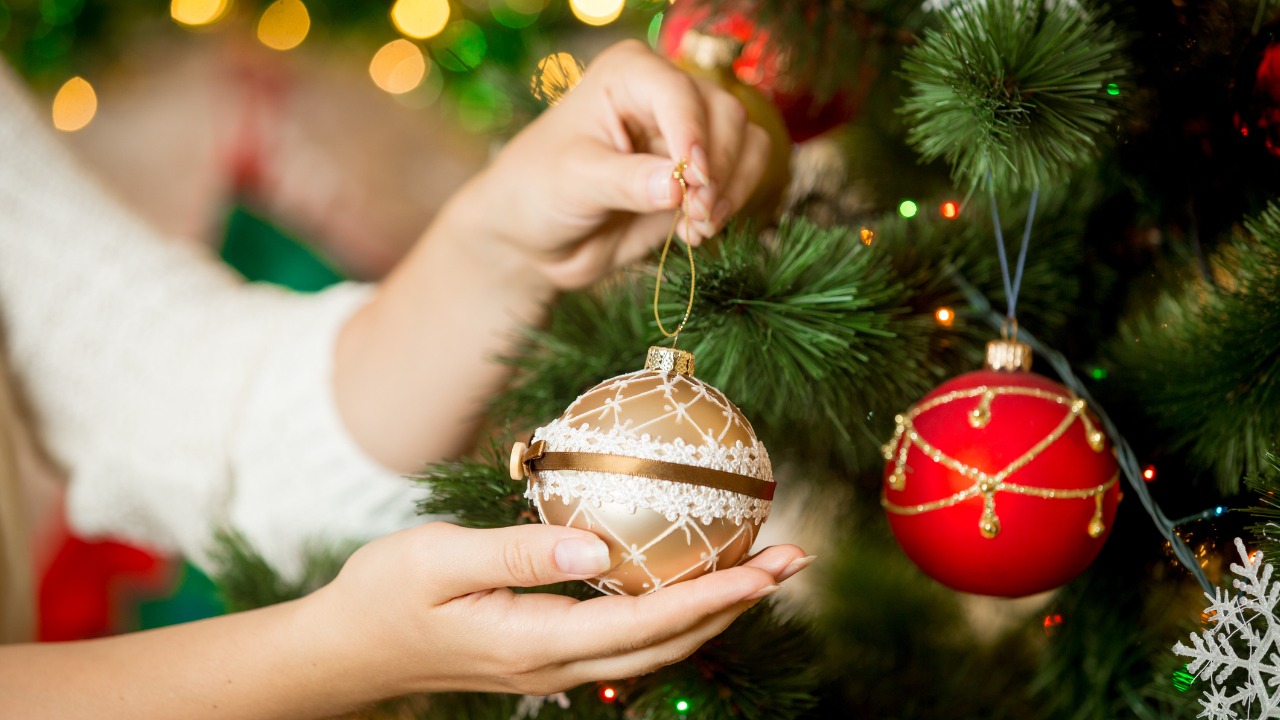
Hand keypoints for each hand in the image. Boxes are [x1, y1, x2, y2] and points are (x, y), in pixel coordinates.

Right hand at [310, 522, 808, 696]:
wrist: (350, 648)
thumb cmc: (386, 592)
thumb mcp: (440, 560)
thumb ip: (519, 552)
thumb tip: (596, 550)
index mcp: (540, 641)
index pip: (651, 622)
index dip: (718, 594)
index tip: (771, 566)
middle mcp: (560, 664)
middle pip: (671, 642)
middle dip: (738, 603)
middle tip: (794, 560)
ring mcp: (555, 665)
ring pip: (655, 647)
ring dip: (713, 610)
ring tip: (760, 570)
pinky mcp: (547, 652)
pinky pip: (628, 638)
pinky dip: (673, 614)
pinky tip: (686, 583)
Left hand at [463, 39, 772, 289]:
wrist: (537, 237)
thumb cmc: (540, 192)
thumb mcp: (575, 182)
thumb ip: (626, 182)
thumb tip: (677, 187)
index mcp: (628, 74)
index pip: (678, 92)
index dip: (693, 135)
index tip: (694, 182)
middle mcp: (665, 93)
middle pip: (726, 115)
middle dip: (717, 170)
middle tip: (695, 214)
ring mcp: (687, 131)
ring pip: (747, 142)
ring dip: (732, 188)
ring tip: (696, 226)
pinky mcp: (702, 170)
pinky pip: (747, 173)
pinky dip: (733, 202)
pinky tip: (696, 230)